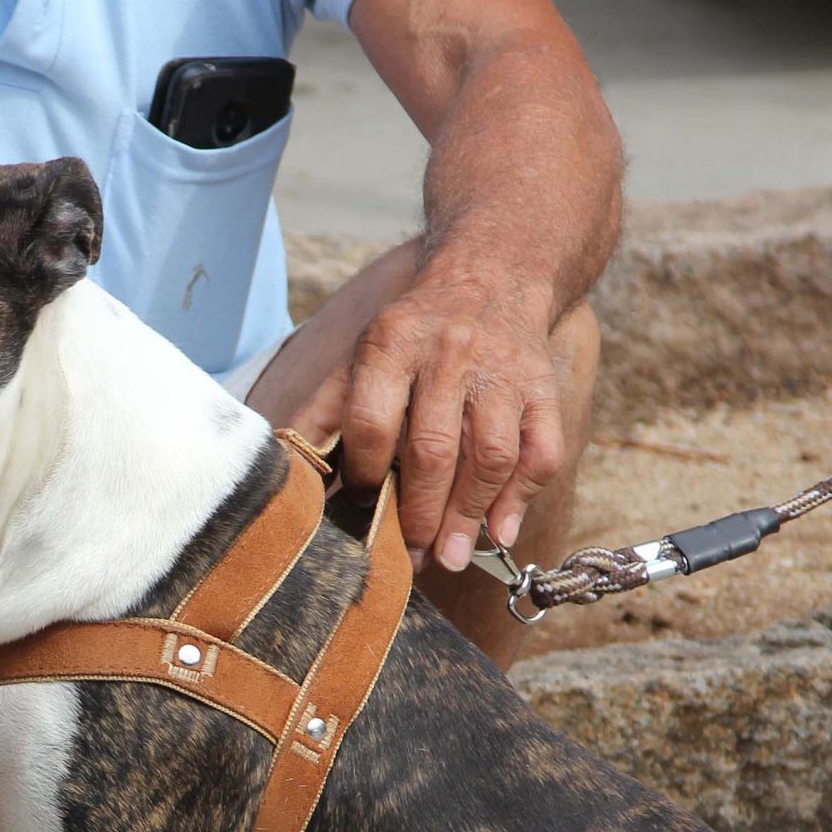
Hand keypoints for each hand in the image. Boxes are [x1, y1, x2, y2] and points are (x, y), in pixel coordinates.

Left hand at [295, 269, 567, 573]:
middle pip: (435, 449)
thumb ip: (325, 410)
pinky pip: (541, 450)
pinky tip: (500, 531)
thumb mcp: (362, 353)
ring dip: (469, 514)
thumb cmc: (413, 331)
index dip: (366, 473)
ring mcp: (501, 373)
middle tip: (409, 556)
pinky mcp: (542, 389)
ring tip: (448, 556)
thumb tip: (289, 473)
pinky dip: (522, 497)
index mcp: (392, 344)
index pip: (373, 421)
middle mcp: (449, 354)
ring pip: (491, 456)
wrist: (492, 274)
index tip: (363, 506)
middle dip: (419, 513)